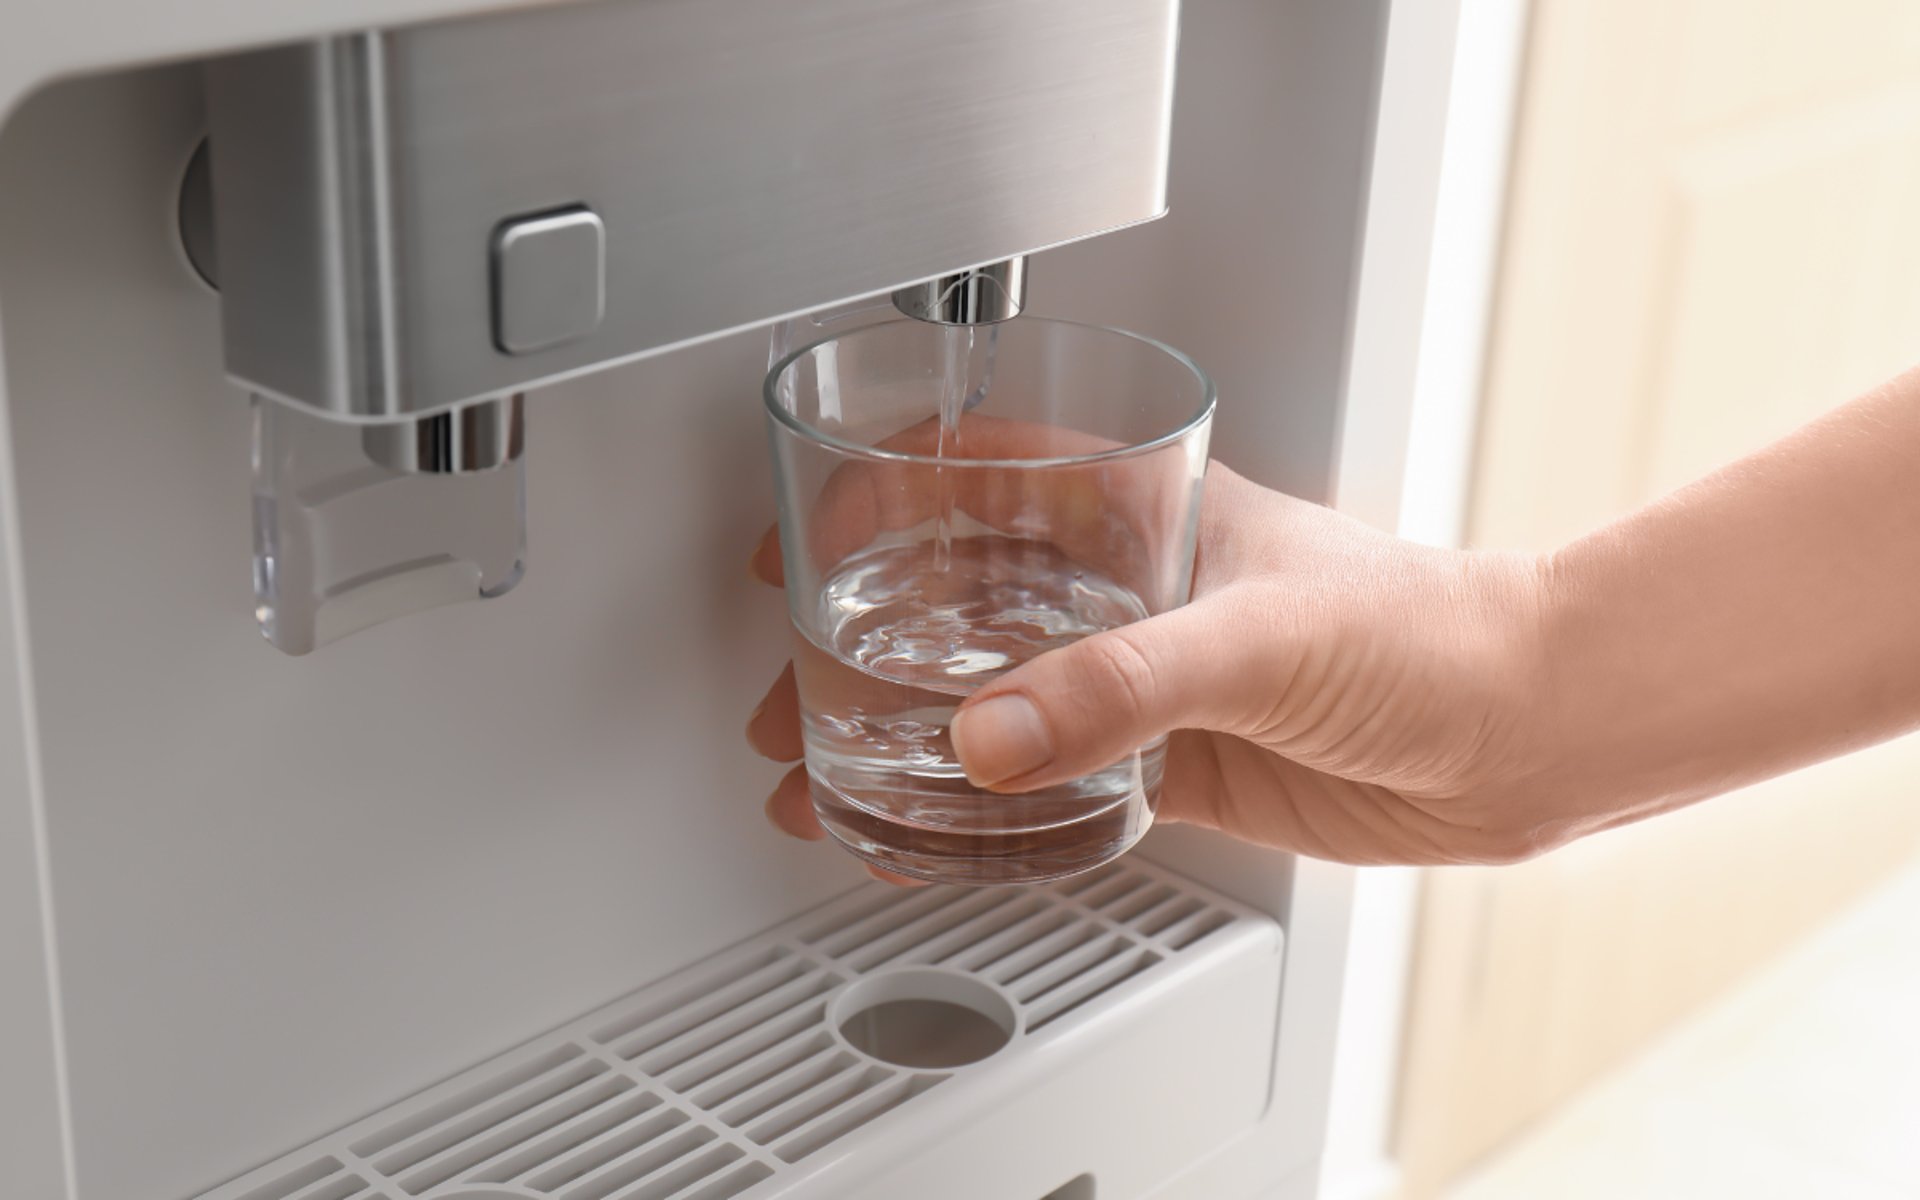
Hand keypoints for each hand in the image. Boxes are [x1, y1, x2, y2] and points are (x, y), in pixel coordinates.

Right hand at [747, 460, 1559, 867]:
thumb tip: (989, 736)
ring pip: (991, 696)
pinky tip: (929, 832)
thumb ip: (1121, 682)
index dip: (877, 497)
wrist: (1522, 733)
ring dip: (905, 730)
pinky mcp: (1168, 762)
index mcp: (1142, 511)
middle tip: (791, 686)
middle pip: (959, 597)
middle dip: (861, 636)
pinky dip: (978, 808)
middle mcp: (1130, 589)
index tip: (798, 540)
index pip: (980, 474)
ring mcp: (1143, 679)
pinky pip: (1046, 782)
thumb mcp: (1258, 633)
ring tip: (827, 773)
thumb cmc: (1429, 632)